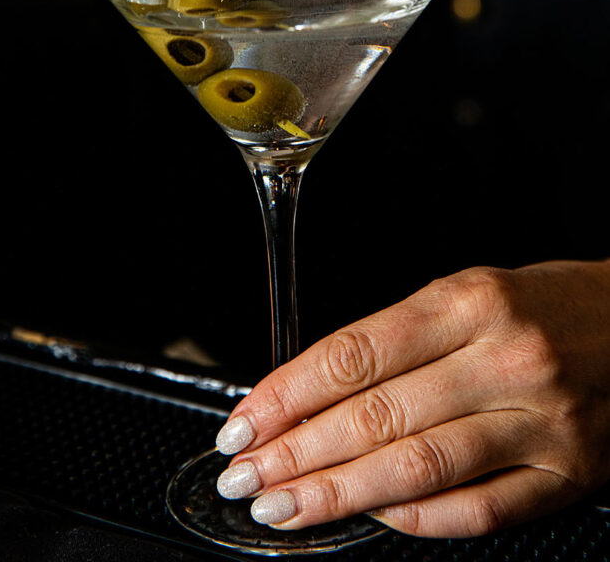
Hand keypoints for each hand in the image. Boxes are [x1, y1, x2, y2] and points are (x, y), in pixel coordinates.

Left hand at [214, 260, 609, 537]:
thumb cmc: (551, 304)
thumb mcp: (476, 292)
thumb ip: (403, 337)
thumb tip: (317, 388)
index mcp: (474, 302)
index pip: (357, 352)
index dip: (290, 392)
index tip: (245, 419)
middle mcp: (507, 360)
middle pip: (378, 415)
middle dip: (298, 451)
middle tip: (245, 475)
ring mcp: (542, 423)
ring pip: (419, 468)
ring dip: (339, 494)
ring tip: (284, 506)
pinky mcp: (567, 476)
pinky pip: (478, 510)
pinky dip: (416, 520)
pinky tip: (372, 519)